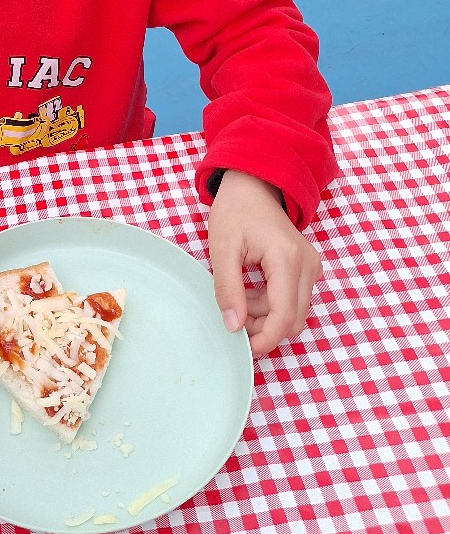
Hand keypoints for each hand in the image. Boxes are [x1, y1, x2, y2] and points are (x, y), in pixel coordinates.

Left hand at [208, 170, 321, 356]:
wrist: (253, 185)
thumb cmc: (235, 211)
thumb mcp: (222, 249)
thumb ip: (227, 289)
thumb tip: (233, 326)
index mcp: (287, 258)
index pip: (285, 315)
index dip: (266, 338)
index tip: (243, 347)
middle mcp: (308, 264)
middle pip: (294, 319)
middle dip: (264, 328)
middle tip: (234, 320)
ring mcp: (312, 266)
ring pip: (295, 312)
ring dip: (267, 316)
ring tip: (239, 299)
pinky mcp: (308, 267)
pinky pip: (295, 299)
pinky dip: (272, 305)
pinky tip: (251, 292)